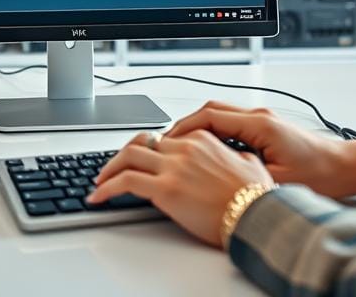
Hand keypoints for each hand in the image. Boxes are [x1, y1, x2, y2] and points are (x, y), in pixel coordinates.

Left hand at [88, 130, 274, 247]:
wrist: (257, 216)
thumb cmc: (256, 198)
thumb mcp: (250, 165)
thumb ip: (236, 157)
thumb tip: (236, 159)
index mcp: (202, 140)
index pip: (163, 138)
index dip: (147, 150)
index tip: (139, 160)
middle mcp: (184, 148)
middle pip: (141, 143)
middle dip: (122, 155)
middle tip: (113, 168)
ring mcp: (173, 167)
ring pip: (127, 157)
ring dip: (109, 169)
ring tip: (99, 182)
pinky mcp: (165, 190)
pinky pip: (125, 182)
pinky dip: (106, 187)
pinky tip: (98, 196)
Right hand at [164, 101, 355, 200]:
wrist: (345, 167)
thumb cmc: (321, 174)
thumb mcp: (277, 181)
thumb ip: (243, 173)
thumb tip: (211, 178)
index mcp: (260, 125)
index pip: (210, 116)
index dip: (184, 128)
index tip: (167, 141)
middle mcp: (259, 116)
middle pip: (211, 110)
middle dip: (185, 126)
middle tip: (166, 144)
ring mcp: (262, 120)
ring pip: (220, 115)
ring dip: (199, 129)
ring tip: (182, 148)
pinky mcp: (265, 128)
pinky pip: (231, 124)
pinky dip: (214, 133)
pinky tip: (207, 151)